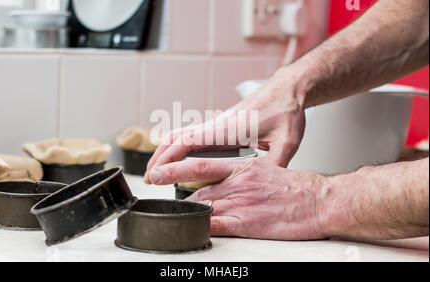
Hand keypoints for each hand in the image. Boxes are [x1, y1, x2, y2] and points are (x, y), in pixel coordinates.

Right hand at [144, 69, 306, 183]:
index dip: (168, 158)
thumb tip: (269, 185)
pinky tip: (177, 156)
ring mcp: (216, 125)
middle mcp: (216, 125)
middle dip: (159, 158)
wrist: (286, 90)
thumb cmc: (285, 110)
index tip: (156, 173)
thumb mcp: (286, 140)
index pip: (188, 142)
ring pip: (181, 135)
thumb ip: (277, 164)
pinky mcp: (220, 126)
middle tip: (149, 178)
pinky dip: (177, 145)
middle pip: (176, 139)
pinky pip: (191, 135)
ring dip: (166, 150)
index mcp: (227, 130)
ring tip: (157, 169)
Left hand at [148, 159, 327, 239]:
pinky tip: (193, 228)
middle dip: (180, 197)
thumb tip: (228, 181)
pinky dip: (201, 227)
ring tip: (181, 216)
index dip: (175, 169)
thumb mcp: (266, 170)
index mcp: (242, 167)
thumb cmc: (296, 187)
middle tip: (165, 199)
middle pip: (198, 190)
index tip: (158, 172)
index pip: (200, 166)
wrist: (318, 201)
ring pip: (204, 207)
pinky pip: (216, 225)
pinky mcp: (247, 222)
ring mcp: (241, 203)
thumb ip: (243, 175)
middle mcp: (238, 183)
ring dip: (191, 213)